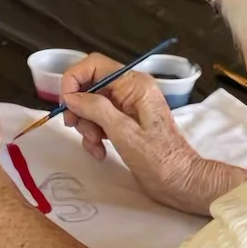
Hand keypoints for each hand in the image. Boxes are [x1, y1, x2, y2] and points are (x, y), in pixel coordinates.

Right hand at [61, 54, 246, 214]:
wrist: (181, 183)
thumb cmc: (158, 158)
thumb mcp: (124, 132)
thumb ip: (96, 109)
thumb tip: (71, 96)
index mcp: (135, 85)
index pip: (95, 65)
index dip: (74, 78)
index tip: (65, 103)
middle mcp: (130, 91)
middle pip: (90, 86)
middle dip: (79, 108)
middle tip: (74, 127)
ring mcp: (127, 107)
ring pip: (91, 106)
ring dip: (86, 126)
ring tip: (95, 146)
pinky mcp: (125, 124)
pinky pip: (99, 121)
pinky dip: (94, 135)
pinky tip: (100, 151)